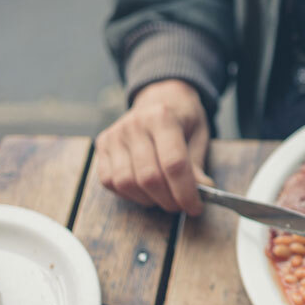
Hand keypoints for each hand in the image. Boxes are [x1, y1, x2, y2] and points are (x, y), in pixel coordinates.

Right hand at [96, 79, 212, 215]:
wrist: (161, 96)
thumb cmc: (183, 118)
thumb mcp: (199, 134)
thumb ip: (197, 163)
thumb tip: (202, 189)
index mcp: (163, 117)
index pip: (173, 164)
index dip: (185, 192)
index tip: (195, 208)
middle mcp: (135, 124)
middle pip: (149, 177)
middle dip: (169, 200)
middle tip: (181, 205)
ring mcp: (115, 134)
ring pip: (126, 182)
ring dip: (149, 199)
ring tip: (165, 197)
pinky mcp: (102, 144)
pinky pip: (109, 181)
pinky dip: (129, 194)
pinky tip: (145, 191)